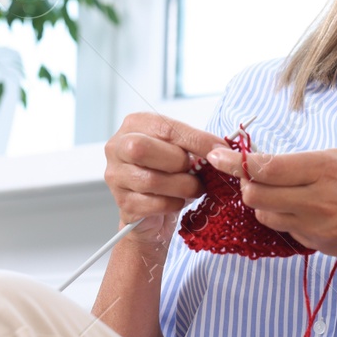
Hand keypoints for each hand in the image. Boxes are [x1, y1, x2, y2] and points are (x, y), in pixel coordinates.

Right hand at [104, 112, 227, 251]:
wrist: (153, 211)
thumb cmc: (167, 173)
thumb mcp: (179, 151)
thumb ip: (194, 146)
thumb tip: (220, 149)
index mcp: (134, 125)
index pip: (164, 127)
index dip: (195, 139)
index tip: (219, 149)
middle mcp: (117, 148)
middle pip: (142, 149)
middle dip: (178, 162)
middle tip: (195, 171)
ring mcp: (116, 177)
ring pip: (150, 180)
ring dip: (182, 186)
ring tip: (194, 188)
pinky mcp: (124, 203)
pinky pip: (154, 203)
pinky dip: (174, 203)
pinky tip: (178, 201)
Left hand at [203, 145, 336, 269]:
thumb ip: (305, 162)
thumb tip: (269, 163)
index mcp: (324, 168)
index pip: (266, 167)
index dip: (235, 162)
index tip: (215, 155)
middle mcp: (316, 198)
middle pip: (256, 194)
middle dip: (245, 183)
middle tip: (247, 174)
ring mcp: (315, 225)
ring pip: (265, 214)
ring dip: (263, 202)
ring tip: (280, 192)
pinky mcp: (315, 243)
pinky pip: (284, 229)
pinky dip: (282, 218)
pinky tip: (300, 210)